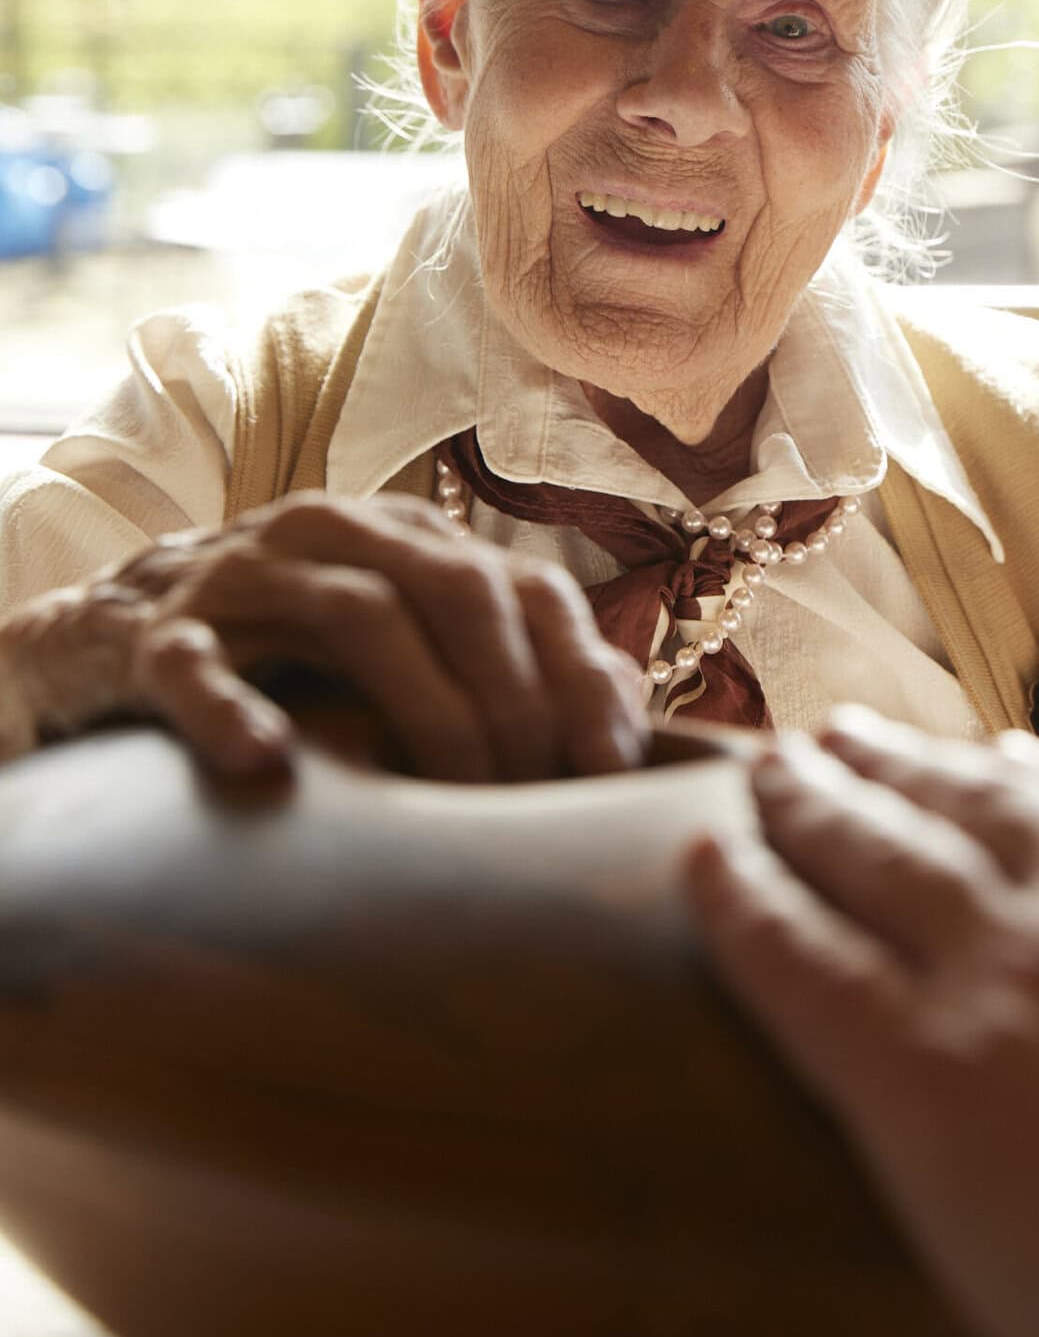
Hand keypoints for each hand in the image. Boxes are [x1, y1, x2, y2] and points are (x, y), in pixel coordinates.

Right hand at [0, 492, 644, 783]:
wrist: (113, 635)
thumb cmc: (291, 657)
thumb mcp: (409, 649)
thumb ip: (510, 668)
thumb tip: (627, 712)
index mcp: (409, 537)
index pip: (526, 587)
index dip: (581, 675)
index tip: (615, 772)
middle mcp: (337, 535)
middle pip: (457, 590)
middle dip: (513, 699)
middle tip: (536, 798)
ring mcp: (244, 578)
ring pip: (356, 615)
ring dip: (425, 711)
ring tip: (458, 801)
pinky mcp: (155, 635)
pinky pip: (194, 665)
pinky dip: (232, 709)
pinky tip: (269, 760)